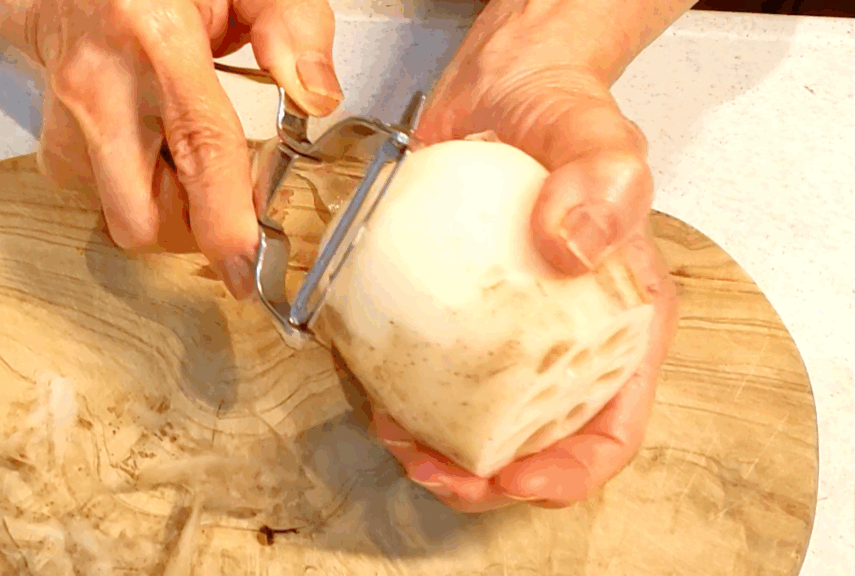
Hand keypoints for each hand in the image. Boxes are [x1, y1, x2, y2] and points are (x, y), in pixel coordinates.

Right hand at [29, 0, 342, 297]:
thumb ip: (293, 24)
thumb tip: (315, 97)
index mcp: (155, 37)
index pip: (199, 148)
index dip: (225, 222)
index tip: (245, 271)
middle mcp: (99, 85)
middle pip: (142, 215)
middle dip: (192, 231)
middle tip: (225, 195)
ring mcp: (64, 116)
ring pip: (119, 214)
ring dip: (166, 206)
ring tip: (184, 151)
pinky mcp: (52, 138)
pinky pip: (99, 197)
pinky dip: (136, 190)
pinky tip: (152, 148)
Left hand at [370, 11, 679, 512]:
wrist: (504, 86)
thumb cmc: (563, 113)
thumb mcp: (599, 137)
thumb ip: (603, 182)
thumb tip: (571, 246)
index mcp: (622, 325)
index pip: (611, 428)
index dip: (567, 473)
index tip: (513, 479)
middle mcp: (567, 339)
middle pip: (538, 443)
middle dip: (485, 476)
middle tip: (431, 468)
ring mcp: (509, 331)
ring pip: (480, 421)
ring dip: (436, 447)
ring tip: (396, 435)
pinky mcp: (458, 312)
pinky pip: (435, 373)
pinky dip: (406, 399)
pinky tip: (378, 394)